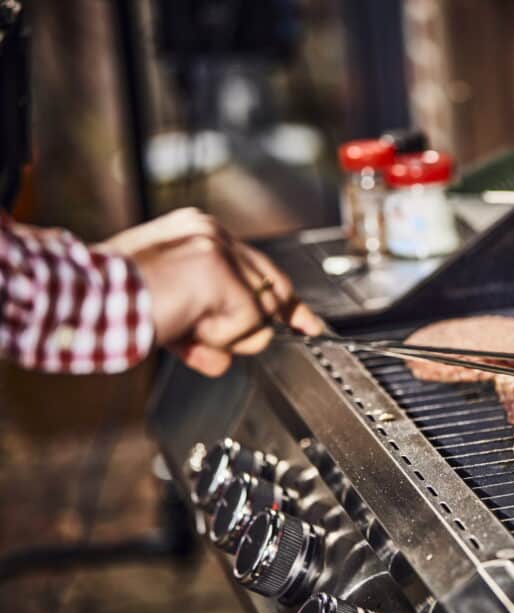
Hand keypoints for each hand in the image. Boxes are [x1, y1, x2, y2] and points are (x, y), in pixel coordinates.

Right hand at [101, 208, 323, 375]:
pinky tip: (184, 325)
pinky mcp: (219, 272)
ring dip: (222, 336)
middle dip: (251, 329)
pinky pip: (247, 323)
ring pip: (260, 312)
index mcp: (199, 233)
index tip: (306, 324)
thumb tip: (232, 352)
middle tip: (204, 337)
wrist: (82, 302)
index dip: (285, 304)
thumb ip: (207, 321)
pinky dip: (217, 338)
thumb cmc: (112, 306)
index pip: (261, 271)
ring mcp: (219, 250)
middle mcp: (213, 233)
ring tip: (181, 326)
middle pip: (270, 293)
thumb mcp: (172, 310)